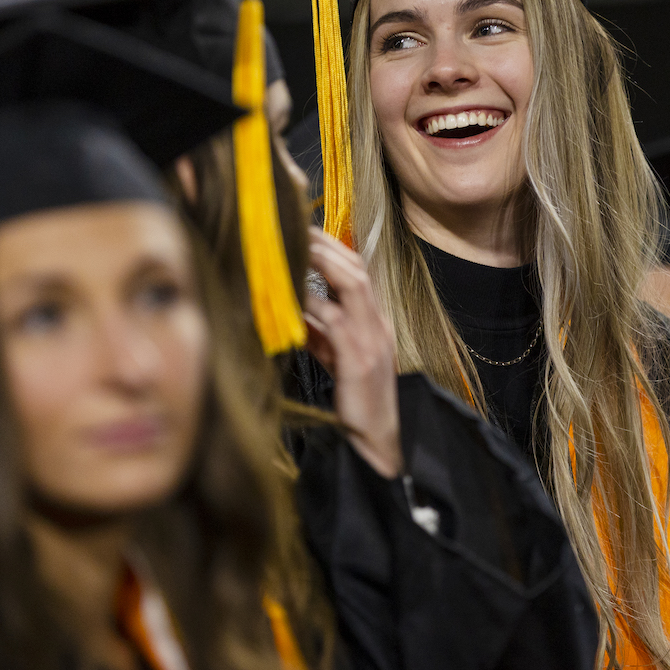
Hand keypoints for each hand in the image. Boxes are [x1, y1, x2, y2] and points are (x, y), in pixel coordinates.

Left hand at [303, 229, 402, 477]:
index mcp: (375, 321)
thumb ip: (319, 332)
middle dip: (325, 245)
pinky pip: (336, 321)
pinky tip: (291, 298)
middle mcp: (378, 324)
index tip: (302, 232)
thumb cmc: (355, 400)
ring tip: (292, 249)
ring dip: (320, 263)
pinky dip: (313, 305)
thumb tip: (292, 308)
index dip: (331, 248)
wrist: (377, 440)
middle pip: (356, 269)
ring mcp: (372, 340)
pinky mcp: (359, 360)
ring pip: (352, 285)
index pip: (357, 272)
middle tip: (293, 229)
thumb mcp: (336, 358)